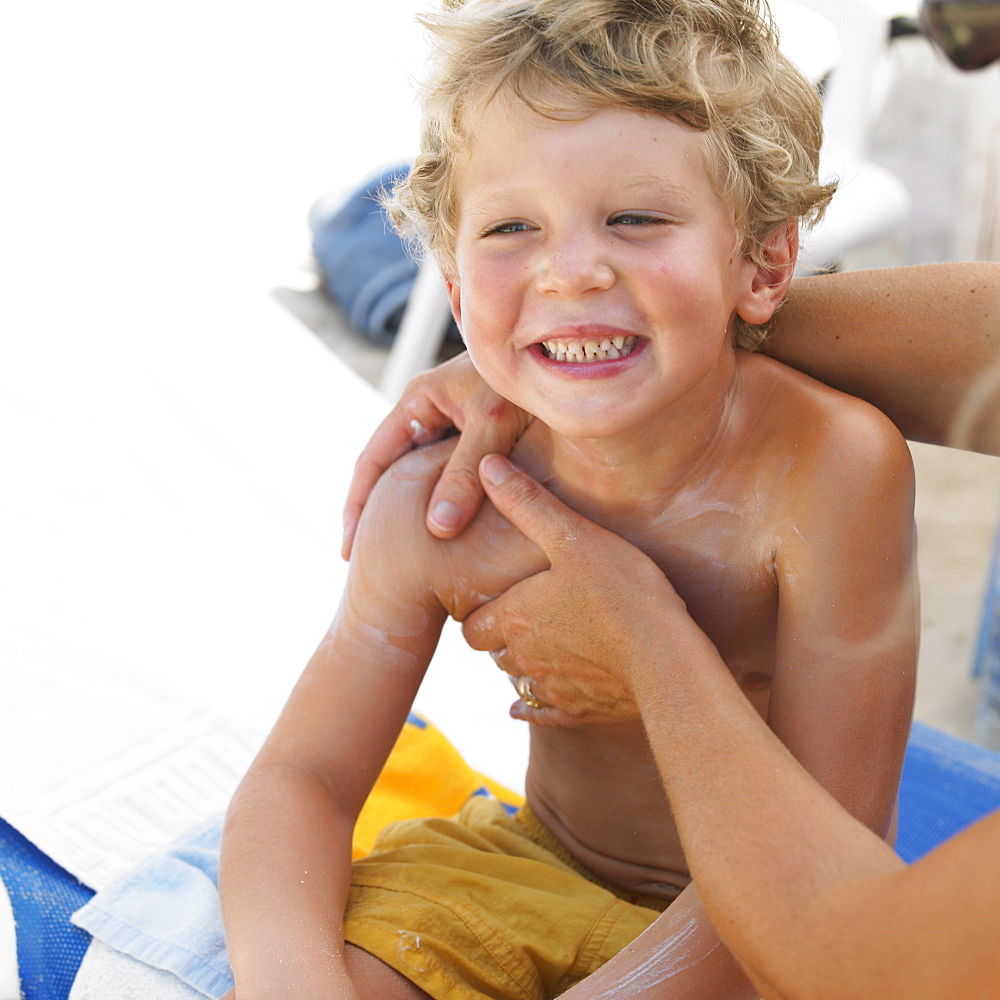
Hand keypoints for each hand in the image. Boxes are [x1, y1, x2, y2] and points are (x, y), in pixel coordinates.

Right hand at [342, 353, 530, 557]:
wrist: (568, 356)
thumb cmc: (527, 381)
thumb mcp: (493, 425)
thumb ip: (465, 475)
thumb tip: (436, 529)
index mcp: (418, 401)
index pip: (373, 460)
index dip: (358, 505)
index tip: (349, 548)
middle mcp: (429, 412)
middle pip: (391, 470)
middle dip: (376, 512)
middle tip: (362, 560)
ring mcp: (453, 425)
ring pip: (421, 475)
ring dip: (409, 511)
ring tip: (395, 555)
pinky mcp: (478, 437)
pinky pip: (450, 475)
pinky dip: (444, 503)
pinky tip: (444, 534)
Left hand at [462, 455, 687, 726]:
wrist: (667, 660)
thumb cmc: (622, 591)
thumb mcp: (573, 536)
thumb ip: (526, 502)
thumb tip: (485, 463)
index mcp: (513, 617)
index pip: (472, 625)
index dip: (479, 612)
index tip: (494, 598)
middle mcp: (523, 658)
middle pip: (494, 653)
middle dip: (502, 636)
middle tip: (521, 616)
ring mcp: (551, 689)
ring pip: (518, 681)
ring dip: (523, 665)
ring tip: (541, 645)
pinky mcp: (579, 712)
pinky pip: (541, 715)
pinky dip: (534, 708)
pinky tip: (529, 705)